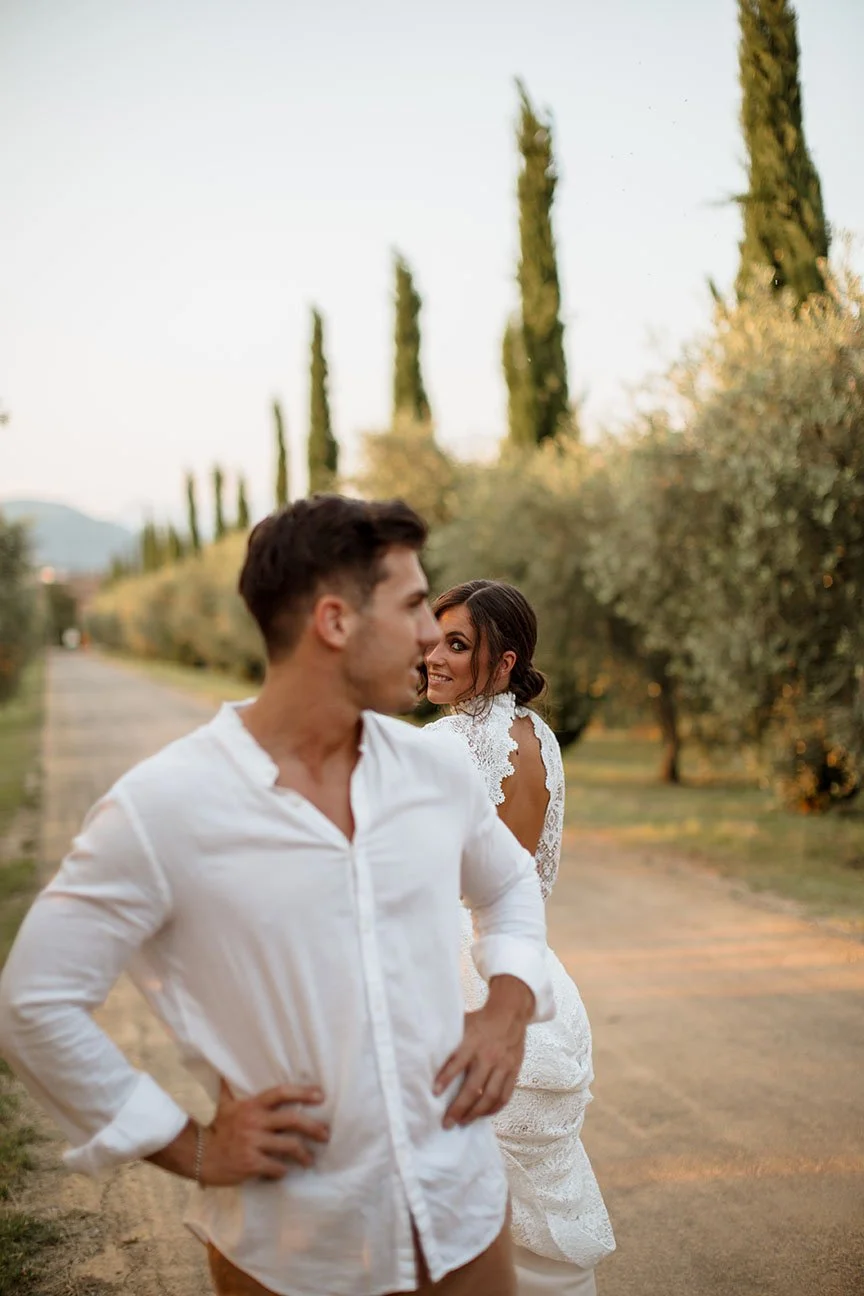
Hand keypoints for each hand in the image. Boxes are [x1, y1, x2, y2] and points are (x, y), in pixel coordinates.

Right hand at [200, 1079, 329, 1184]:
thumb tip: (222, 1070)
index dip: (302, 1092)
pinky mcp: (251, 1164)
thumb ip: (228, 1089)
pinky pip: (276, 1167)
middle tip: (326, 1134)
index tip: (321, 1095)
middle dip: (313, 1127)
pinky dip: (283, 1171)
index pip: (281, 1093)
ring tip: (310, 1160)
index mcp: (252, 1106)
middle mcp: (254, 1122)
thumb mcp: (224, 1106)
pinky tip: (285, 1171)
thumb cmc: (215, 1129)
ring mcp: (253, 1143)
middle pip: (292, 1120)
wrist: (197, 1155)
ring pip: (289, 1146)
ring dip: (303, 1154)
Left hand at [433, 975, 533, 1128]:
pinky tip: (483, 1115)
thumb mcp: (463, 1025)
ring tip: (463, 1122)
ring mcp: (503, 1065)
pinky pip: (505, 1095)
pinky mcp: (514, 1070)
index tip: (434, 1093)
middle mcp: (488, 1056)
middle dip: (459, 1108)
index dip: (446, 1079)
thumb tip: (427, 1055)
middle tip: (447, 1123)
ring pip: (490, 1096)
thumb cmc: (480, 1021)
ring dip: (476, 1113)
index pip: (457, 1063)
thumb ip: (451, 1042)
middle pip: (473, 1088)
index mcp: (472, 1043)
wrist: (510, 1013)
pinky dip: (494, 1109)